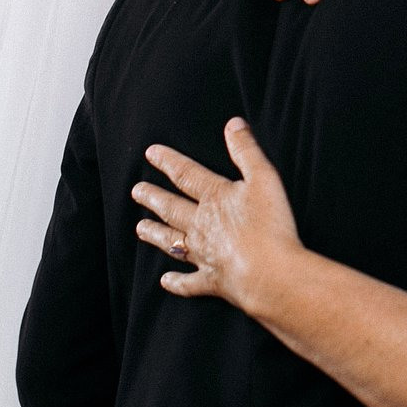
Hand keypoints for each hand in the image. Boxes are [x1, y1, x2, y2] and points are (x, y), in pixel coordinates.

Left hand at [134, 118, 300, 313]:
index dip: (168, 162)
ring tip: (140, 228)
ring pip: (172, 242)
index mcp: (214, 198)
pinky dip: (176, 282)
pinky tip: (165, 280)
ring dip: (155, 234)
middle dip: (153, 197)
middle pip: (172, 208)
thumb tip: (233, 124)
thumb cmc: (270, 225)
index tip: (150, 154)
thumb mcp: (264, 179)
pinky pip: (188, 282)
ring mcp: (203, 254)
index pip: (186, 175)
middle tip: (136, 191)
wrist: (269, 274)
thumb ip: (247, 151)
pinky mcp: (211, 281)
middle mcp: (201, 225)